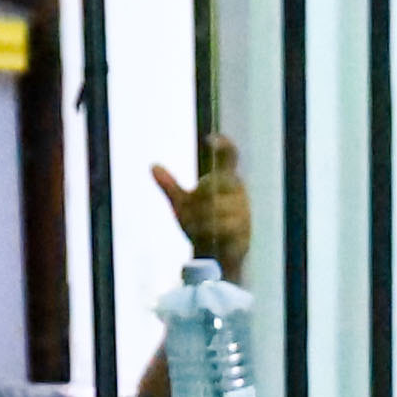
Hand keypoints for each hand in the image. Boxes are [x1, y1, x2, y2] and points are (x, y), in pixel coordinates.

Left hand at [152, 136, 250, 277]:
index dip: (223, 145)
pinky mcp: (244, 228)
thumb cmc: (202, 226)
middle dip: (196, 202)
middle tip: (190, 215)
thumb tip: (153, 166)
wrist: (216, 257)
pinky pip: (219, 225)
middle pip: (211, 185)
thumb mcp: (182, 205)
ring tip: (197, 229)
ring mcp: (243, 209)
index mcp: (226, 179)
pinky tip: (205, 236)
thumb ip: (170, 186)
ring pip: (213, 207)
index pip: (229, 155)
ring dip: (198, 219)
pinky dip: (206, 231)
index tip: (209, 140)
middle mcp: (238, 191)